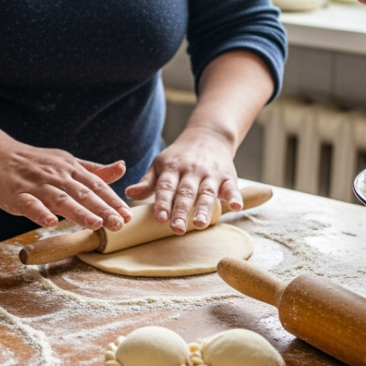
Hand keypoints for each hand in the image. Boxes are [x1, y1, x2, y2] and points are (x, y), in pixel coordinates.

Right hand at [0, 142, 131, 231]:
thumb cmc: (36, 163)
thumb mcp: (67, 162)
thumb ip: (94, 170)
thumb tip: (122, 168)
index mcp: (70, 168)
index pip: (95, 185)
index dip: (112, 200)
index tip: (128, 214)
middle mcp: (56, 176)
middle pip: (82, 193)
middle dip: (102, 209)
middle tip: (120, 224)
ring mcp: (36, 185)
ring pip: (60, 199)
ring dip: (78, 212)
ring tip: (96, 224)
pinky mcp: (16, 195)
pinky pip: (29, 204)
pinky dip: (39, 213)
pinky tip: (50, 223)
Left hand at [125, 126, 240, 233]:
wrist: (209, 136)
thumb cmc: (180, 156)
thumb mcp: (161, 164)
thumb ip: (148, 182)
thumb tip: (129, 193)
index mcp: (172, 168)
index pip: (165, 187)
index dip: (162, 202)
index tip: (160, 218)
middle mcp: (191, 170)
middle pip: (185, 193)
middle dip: (180, 211)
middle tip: (176, 229)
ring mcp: (210, 173)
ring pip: (206, 192)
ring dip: (203, 208)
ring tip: (199, 224)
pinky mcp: (228, 176)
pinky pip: (231, 187)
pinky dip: (234, 197)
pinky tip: (235, 207)